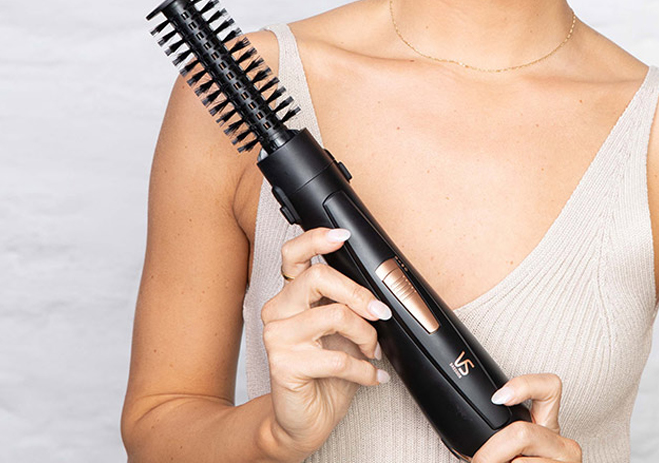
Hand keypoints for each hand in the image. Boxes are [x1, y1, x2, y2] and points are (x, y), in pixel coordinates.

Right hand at [260, 227, 393, 458]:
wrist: (306, 421)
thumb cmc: (326, 373)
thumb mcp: (341, 333)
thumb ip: (348, 306)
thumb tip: (380, 290)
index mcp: (290, 296)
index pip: (293, 255)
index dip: (316, 240)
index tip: (343, 237)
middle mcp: (277, 310)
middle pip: (319, 277)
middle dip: (359, 294)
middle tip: (381, 313)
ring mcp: (277, 337)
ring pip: (335, 315)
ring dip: (366, 335)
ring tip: (374, 351)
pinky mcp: (283, 364)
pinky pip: (338, 358)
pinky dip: (365, 370)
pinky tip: (373, 377)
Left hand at [471, 373, 582, 462]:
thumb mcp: (508, 452)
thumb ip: (498, 435)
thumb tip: (458, 426)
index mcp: (547, 426)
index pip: (550, 387)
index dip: (524, 386)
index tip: (497, 398)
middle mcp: (562, 443)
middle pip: (521, 433)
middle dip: (491, 452)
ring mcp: (565, 461)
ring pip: (518, 462)